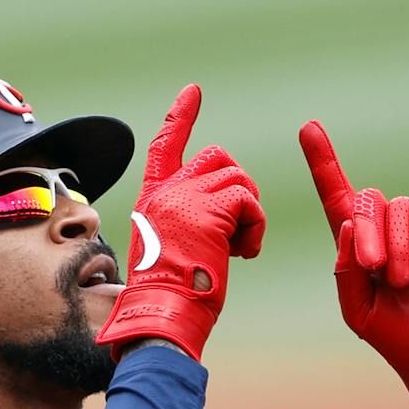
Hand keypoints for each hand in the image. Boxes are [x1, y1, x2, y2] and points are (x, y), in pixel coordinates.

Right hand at [96, 84, 265, 361]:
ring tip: (239, 249)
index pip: (165, 146)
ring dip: (250, 214)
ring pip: (239, 180)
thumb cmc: (167, 299)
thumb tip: (222, 215)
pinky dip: (256, 226)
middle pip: (219, 159)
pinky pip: (249, 201)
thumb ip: (187, 222)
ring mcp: (185, 198)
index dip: (181, 118)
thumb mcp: (169, 250)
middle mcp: (166, 192)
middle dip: (239, 189)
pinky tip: (244, 253)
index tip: (193, 92)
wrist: (161, 315)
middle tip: (238, 232)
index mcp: (152, 201)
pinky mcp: (209, 211)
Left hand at [298, 120, 408, 408]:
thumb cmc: (394, 334)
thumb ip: (344, 271)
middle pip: (369, 200)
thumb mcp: (356, 310)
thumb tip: (346, 227)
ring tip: (402, 284)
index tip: (308, 128)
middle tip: (374, 268)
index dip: (323, 162)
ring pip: (402, 208)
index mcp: (358, 247)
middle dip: (367, 231)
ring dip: (398, 248)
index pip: (337, 197)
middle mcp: (387, 232)